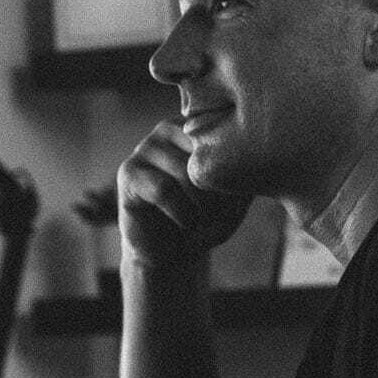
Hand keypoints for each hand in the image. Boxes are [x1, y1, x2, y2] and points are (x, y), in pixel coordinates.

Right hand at [116, 122, 252, 269]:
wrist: (169, 252)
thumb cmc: (206, 220)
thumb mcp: (236, 197)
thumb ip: (241, 173)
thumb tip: (248, 159)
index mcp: (197, 126)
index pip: (225, 136)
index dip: (236, 172)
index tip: (238, 200)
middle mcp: (169, 128)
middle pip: (205, 153)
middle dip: (219, 190)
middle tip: (221, 215)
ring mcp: (145, 147)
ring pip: (185, 171)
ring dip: (202, 204)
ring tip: (205, 221)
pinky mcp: (128, 172)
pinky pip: (164, 189)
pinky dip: (183, 213)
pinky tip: (187, 224)